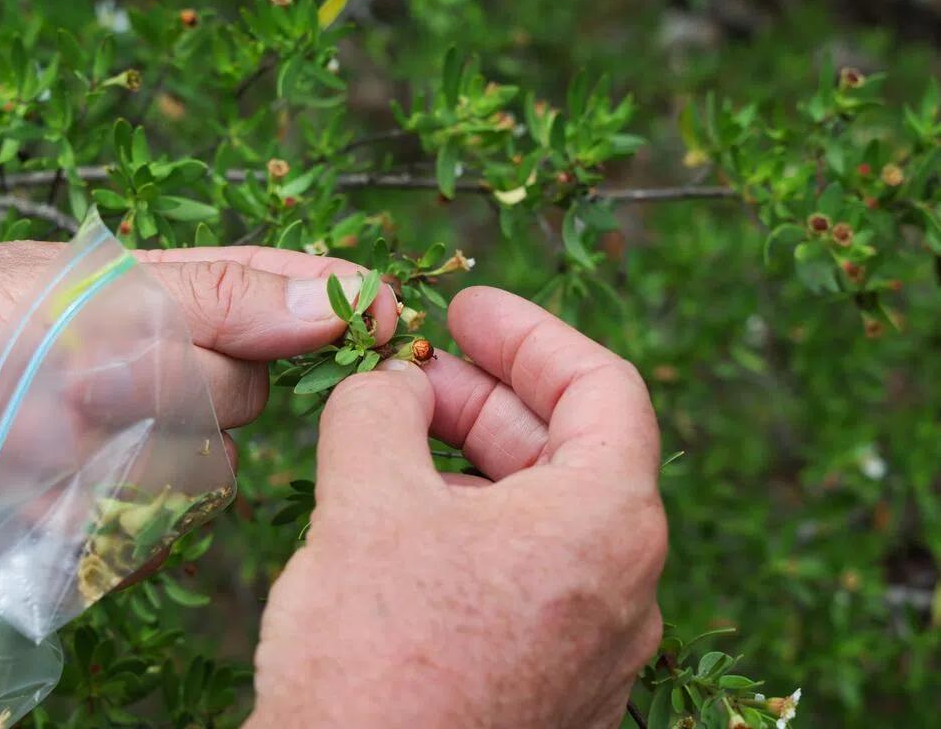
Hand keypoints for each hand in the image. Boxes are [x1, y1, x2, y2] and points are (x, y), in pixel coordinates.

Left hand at [0, 241, 397, 564]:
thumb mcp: (87, 288)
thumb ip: (216, 296)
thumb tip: (335, 296)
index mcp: (162, 300)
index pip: (276, 296)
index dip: (334, 303)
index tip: (383, 319)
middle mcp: (159, 376)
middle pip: (247, 391)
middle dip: (182, 385)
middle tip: (95, 376)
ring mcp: (133, 455)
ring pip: (209, 469)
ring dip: (138, 454)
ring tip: (49, 431)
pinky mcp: (104, 529)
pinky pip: (158, 536)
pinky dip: (111, 520)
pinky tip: (47, 494)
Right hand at [244, 286, 666, 728]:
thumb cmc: (376, 660)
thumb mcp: (367, 500)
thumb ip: (382, 409)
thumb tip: (392, 384)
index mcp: (608, 526)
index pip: (604, 388)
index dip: (532, 332)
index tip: (466, 308)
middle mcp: (623, 588)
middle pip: (569, 450)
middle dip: (488, 396)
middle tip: (412, 370)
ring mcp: (591, 645)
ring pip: (541, 515)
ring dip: (471, 461)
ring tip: (393, 437)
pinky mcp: (548, 683)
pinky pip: (524, 575)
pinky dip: (471, 524)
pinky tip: (403, 517)